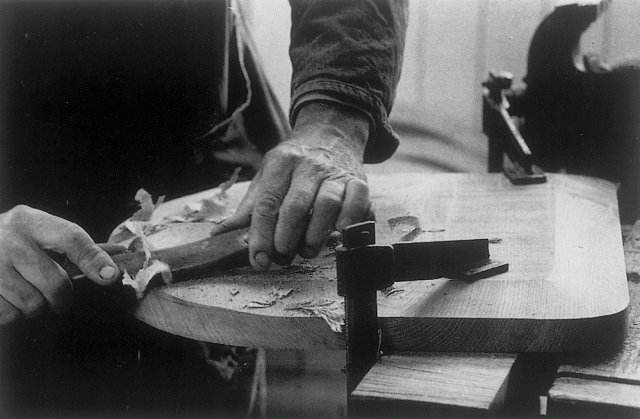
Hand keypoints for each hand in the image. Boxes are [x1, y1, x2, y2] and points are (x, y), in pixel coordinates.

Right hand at [0, 205, 119, 323]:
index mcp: (30, 221)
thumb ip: (74, 248)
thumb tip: (115, 262)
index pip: (71, 238)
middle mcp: (9, 239)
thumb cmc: (11, 241)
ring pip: (32, 304)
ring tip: (25, 293)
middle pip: (56, 283)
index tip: (110, 276)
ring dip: (34, 307)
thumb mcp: (37, 232)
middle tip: (58, 298)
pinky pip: (8, 315)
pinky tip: (7, 299)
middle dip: (62, 298)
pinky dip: (12, 315)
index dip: (94, 259)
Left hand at [213, 102, 370, 269]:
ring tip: (307, 250)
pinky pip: (359, 201)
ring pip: (328, 204)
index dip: (261, 235)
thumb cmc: (294, 164)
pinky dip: (350, 220)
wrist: (330, 134)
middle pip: (296, 205)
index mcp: (281, 163)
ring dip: (316, 234)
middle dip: (286, 237)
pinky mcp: (359, 180)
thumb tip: (220, 233)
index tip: (259, 259)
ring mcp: (335, 173)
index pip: (268, 203)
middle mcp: (308, 166)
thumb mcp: (267, 176)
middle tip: (282, 256)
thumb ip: (249, 207)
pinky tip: (339, 234)